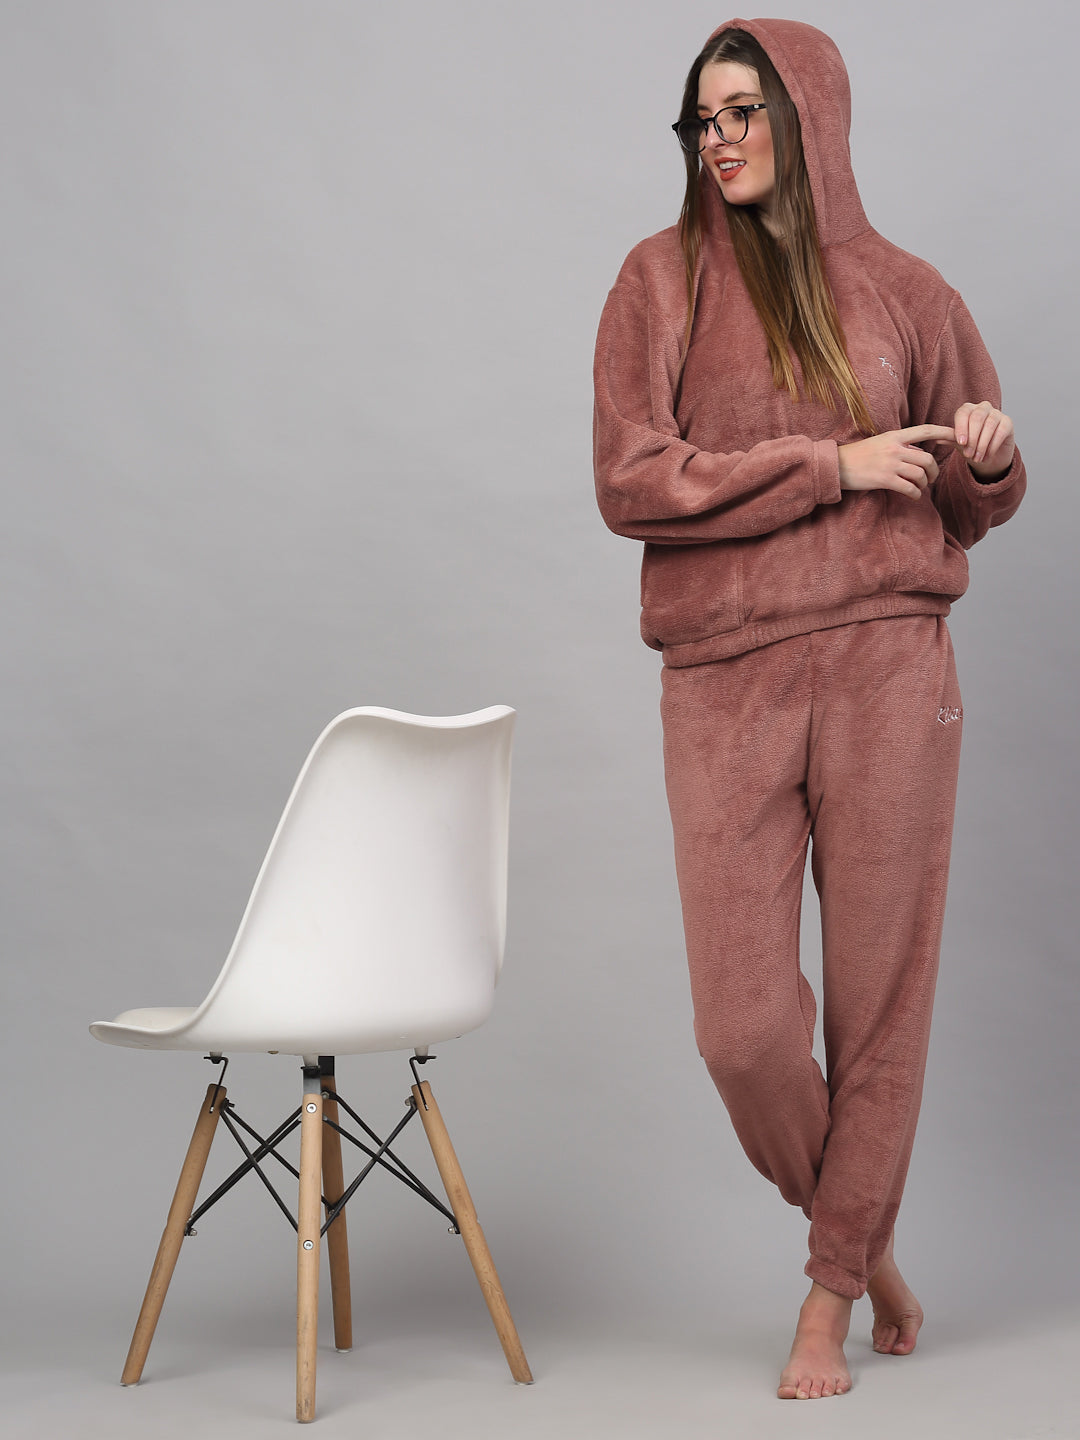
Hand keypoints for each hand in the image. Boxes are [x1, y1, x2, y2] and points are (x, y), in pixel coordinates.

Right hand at [837, 425, 954, 500]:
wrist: (837, 465)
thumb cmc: (858, 455)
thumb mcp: (880, 443)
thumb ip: (900, 446)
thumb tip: (918, 454)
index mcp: (895, 436)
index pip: (926, 430)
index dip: (945, 432)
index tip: (957, 438)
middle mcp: (894, 448)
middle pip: (927, 458)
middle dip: (934, 471)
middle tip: (930, 478)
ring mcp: (890, 464)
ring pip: (920, 474)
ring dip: (924, 484)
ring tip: (919, 488)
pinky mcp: (884, 480)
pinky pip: (909, 488)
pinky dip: (915, 494)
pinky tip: (912, 496)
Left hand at [954, 401, 1014, 479]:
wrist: (988, 457)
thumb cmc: (971, 447)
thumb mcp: (958, 444)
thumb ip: (950, 439)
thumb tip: (937, 439)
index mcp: (967, 410)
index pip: (963, 413)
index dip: (961, 428)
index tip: (961, 443)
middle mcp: (982, 408)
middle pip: (977, 417)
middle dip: (972, 438)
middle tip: (968, 455)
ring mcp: (996, 413)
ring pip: (989, 424)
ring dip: (982, 444)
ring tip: (977, 458)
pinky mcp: (1008, 422)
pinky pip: (1001, 431)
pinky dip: (993, 446)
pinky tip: (987, 456)